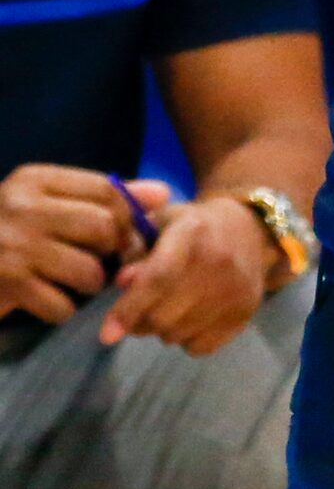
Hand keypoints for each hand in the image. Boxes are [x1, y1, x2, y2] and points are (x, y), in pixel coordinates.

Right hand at [0, 164, 171, 325]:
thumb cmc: (9, 233)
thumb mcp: (48, 203)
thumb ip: (105, 196)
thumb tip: (163, 193)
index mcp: (34, 179)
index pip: (107, 189)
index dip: (130, 215)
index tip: (129, 232)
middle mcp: (22, 207)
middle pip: (104, 228)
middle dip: (114, 251)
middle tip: (107, 261)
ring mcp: (13, 248)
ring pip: (90, 271)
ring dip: (91, 284)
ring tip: (77, 281)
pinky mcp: (7, 287)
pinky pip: (64, 306)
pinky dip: (64, 310)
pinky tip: (50, 300)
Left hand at [99, 195, 276, 354]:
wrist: (250, 230)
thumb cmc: (193, 227)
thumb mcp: (160, 224)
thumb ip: (135, 251)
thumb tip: (122, 284)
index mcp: (192, 232)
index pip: (158, 278)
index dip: (130, 308)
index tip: (107, 334)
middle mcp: (218, 262)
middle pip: (162, 316)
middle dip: (139, 320)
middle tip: (139, 310)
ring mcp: (236, 290)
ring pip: (176, 335)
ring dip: (162, 329)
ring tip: (170, 308)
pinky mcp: (246, 312)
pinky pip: (198, 347)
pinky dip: (186, 339)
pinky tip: (192, 316)